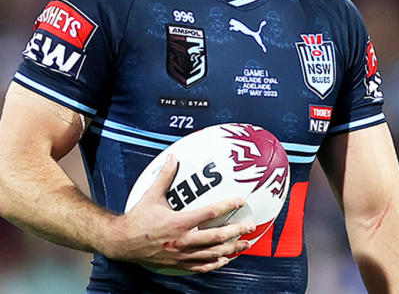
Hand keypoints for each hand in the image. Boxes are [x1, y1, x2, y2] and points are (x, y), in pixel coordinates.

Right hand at [105, 155, 255, 272]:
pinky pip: (200, 267)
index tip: (240, 201)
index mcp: (178, 222)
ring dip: (231, 249)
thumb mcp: (151, 195)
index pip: (208, 213)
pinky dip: (214, 264)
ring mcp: (181, 254)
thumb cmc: (137, 219)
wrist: (121, 243)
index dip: (226, 206)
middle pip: (216, 238)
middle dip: (237, 232)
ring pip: (212, 254)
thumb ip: (165, 176)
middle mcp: (182, 240)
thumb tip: (173, 157)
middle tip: (250, 226)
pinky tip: (225, 260)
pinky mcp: (177, 264)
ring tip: (246, 244)